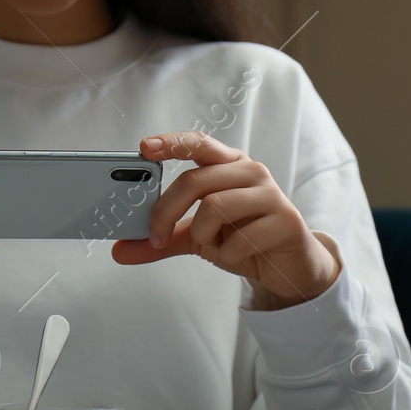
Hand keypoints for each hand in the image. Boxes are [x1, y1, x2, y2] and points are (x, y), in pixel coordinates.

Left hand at [112, 131, 340, 308]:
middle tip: (155, 237)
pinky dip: (228, 255)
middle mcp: (250, 171)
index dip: (171, 143)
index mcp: (228, 164)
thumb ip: (162, 240)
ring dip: (202, 235)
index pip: (197, 143)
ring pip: (215, 207)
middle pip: (195, 181)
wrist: (290, 267)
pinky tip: (240, 255)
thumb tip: (120, 251)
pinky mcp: (286, 221)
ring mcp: (270, 194)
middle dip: (166, 212)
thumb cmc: (243, 239)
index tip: (143, 148)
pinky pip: (239, 239)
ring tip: (213, 245)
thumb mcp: (197, 239)